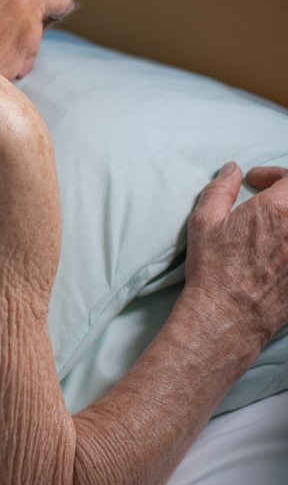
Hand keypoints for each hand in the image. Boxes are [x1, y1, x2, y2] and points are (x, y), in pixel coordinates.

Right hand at [184, 163, 287, 343]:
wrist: (228, 314)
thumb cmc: (213, 268)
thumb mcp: (205, 222)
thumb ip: (221, 189)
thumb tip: (231, 170)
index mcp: (279, 208)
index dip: (274, 174)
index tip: (256, 182)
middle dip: (286, 195)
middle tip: (269, 201)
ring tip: (276, 225)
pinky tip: (279, 251)